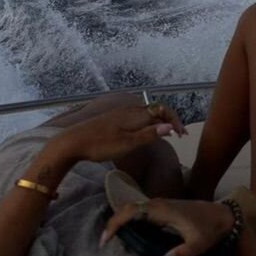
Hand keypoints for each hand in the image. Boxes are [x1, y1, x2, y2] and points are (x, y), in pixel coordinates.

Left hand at [54, 103, 185, 163]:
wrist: (73, 141)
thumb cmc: (101, 145)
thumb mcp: (127, 144)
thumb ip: (149, 135)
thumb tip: (170, 127)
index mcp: (136, 115)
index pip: (163, 110)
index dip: (175, 120)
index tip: (182, 135)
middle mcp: (130, 110)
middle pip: (156, 110)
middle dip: (170, 120)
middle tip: (179, 136)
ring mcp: (121, 113)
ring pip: (146, 113)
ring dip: (159, 121)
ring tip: (166, 134)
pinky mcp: (114, 118)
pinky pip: (137, 116)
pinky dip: (148, 122)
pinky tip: (145, 133)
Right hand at [101, 198, 233, 255]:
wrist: (223, 216)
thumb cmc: (210, 229)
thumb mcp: (198, 243)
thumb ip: (182, 253)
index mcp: (162, 209)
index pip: (131, 211)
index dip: (115, 223)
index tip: (105, 240)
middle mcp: (158, 204)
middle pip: (128, 208)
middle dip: (113, 223)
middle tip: (103, 243)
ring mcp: (160, 205)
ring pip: (133, 210)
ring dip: (120, 222)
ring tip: (110, 241)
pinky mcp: (163, 209)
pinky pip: (141, 213)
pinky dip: (130, 222)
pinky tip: (127, 236)